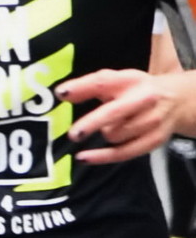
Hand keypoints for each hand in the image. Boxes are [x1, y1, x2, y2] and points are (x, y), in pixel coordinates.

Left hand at [58, 69, 183, 162]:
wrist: (176, 100)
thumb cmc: (136, 91)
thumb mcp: (116, 82)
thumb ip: (89, 87)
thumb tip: (62, 94)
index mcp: (130, 79)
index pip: (104, 81)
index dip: (82, 87)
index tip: (61, 93)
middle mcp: (144, 98)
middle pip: (114, 112)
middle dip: (93, 122)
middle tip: (74, 134)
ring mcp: (152, 120)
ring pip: (114, 134)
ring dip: (105, 132)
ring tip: (111, 125)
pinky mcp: (153, 140)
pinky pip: (123, 152)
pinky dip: (102, 157)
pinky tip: (84, 157)